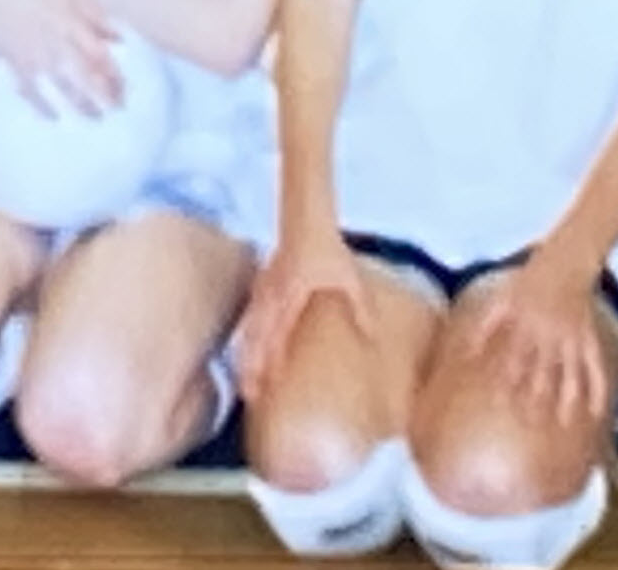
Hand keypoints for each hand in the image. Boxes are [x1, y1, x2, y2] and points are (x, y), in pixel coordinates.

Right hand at [0, 0, 122, 115]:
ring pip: (64, 89)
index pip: (101, 57)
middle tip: (117, 109)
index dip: (115, 76)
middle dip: (105, 98)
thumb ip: (96, 16)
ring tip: (96, 117)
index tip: (124, 89)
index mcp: (73, 24)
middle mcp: (58, 45)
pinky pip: (31, 92)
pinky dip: (42, 108)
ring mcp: (37, 58)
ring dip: (82, 107)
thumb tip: (120, 39)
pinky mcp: (17, 65)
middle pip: (87, 78)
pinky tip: (53, 117)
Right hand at [234, 227, 371, 401]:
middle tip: (250, 396)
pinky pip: (248, 320)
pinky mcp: (260, 290)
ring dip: (246, 359)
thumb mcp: (350, 279)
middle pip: (257, 338)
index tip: (271, 382)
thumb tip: (373, 337)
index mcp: (294, 293)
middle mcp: (274, 296)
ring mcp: (264, 292)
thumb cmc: (329, 251)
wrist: (307, 221)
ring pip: (249, 332)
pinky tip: (245, 360)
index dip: (274, 359)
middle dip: (252, 368)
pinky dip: (246, 342)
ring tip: (245, 387)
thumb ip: (360, 309)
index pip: (280, 331)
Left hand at [452, 258, 613, 427]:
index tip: (501, 405)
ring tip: (564, 424)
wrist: (566, 261)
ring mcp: (573, 337)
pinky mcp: (589, 337)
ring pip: (571, 373)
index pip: (515, 359)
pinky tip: (597, 410)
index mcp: (526, 325)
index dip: (508, 382)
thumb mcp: (503, 299)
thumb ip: (485, 326)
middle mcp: (550, 334)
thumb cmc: (529, 282)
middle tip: (530, 424)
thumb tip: (464, 352)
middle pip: (543, 371)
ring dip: (568, 399)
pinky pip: (596, 366)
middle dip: (536, 398)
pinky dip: (597, 389)